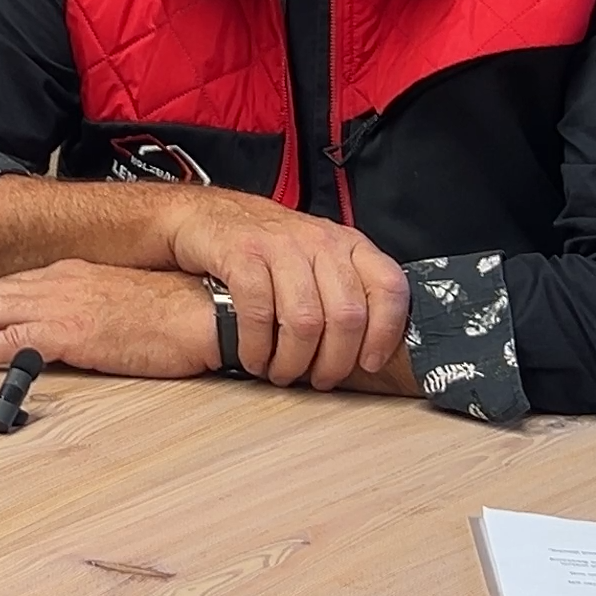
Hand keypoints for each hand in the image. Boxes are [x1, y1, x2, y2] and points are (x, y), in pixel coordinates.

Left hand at [0, 260, 218, 376]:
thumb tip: (57, 336)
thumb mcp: (118, 307)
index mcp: (68, 276)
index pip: (3, 290)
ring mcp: (64, 305)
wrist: (207, 310)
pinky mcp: (75, 332)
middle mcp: (58, 283)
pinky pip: (15, 341)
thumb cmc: (174, 312)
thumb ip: (84, 314)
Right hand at [164, 192, 408, 390]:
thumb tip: (371, 348)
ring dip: (293, 361)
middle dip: (333, 361)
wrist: (206, 216)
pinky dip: (257, 346)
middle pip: (347, 315)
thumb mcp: (316, 262)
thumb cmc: (265, 250)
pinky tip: (254, 357)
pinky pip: (259, 311)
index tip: (369, 363)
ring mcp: (280, 244)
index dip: (386, 333)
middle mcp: (320, 240)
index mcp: (347, 245)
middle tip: (319, 379)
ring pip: (305, 319)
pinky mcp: (242, 253)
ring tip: (282, 373)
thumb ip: (344, 294)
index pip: (388, 287)